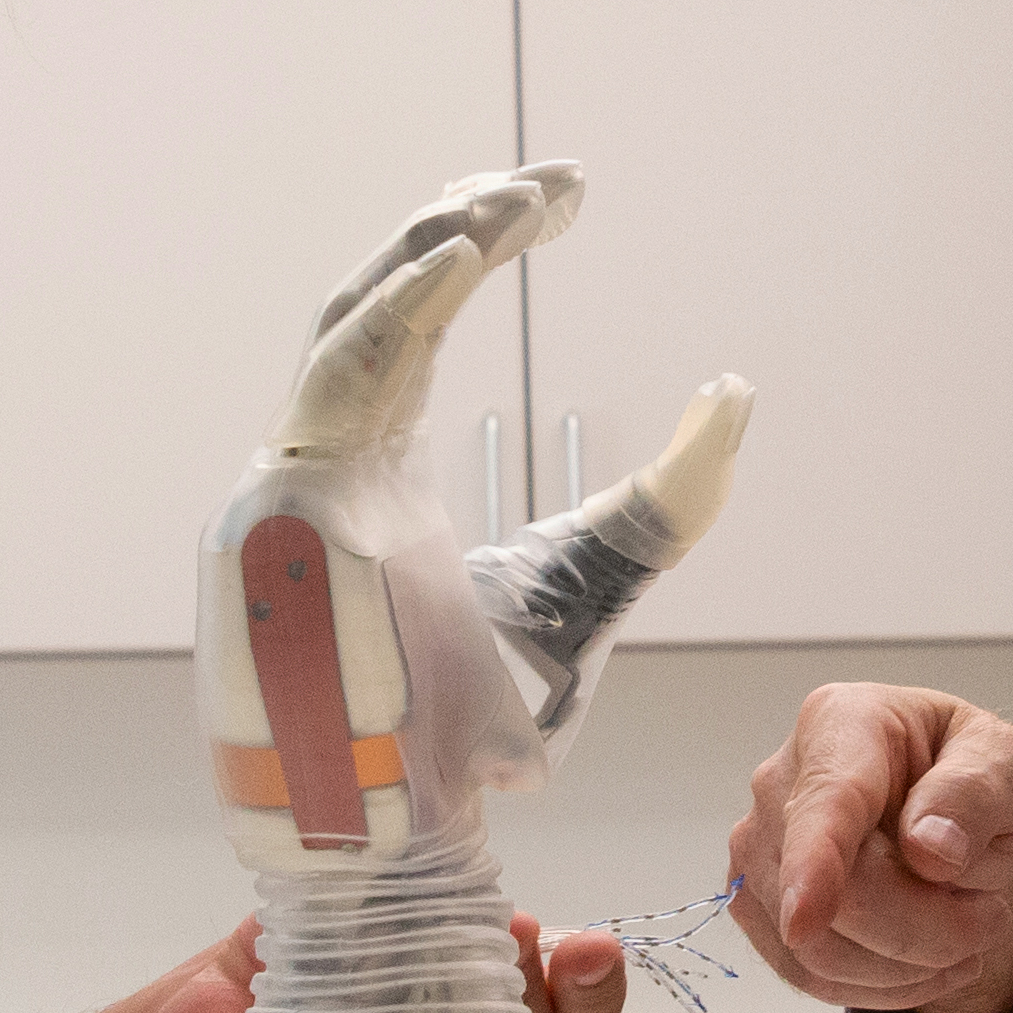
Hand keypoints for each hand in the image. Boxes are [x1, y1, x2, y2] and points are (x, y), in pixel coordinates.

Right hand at [205, 166, 748, 872]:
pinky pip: (331, 381)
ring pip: (349, 316)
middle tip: (552, 180)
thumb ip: (662, 504)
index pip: (421, 316)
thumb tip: (735, 393)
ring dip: (432, 248)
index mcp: (376, 464)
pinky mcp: (277, 505)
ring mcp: (290, 476)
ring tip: (514, 201)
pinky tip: (462, 260)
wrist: (400, 833)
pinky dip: (394, 312)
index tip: (564, 196)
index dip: (482, 243)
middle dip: (463, 222)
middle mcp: (324, 455)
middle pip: (380, 293)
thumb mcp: (590, 585)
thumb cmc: (469, 729)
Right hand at [727, 683, 1012, 1012]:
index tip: (807, 919)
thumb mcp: (1011, 766)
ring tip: (965, 940)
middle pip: (832, 894)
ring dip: (905, 967)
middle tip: (992, 919)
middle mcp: (780, 781)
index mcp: (842, 724)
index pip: (826, 803)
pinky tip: (925, 964)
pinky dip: (875, 986)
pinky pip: (806, 973)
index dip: (814, 864)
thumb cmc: (976, 776)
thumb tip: (928, 846)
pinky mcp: (758, 902)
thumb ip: (976, 794)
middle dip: (924, 931)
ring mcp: (759, 846)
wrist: (952, 810)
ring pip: (814, 947)